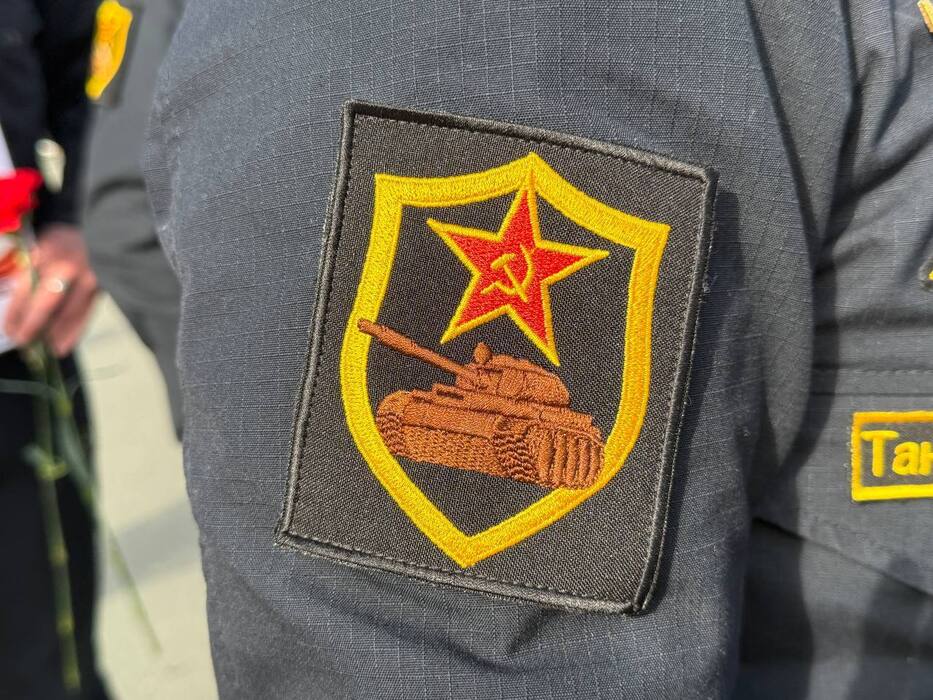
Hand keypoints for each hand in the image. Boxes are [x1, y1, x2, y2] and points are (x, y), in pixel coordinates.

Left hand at [3, 224, 97, 356]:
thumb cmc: (63, 243)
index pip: (27, 289)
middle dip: (32, 326)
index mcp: (48, 254)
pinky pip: (85, 316)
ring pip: (68, 314)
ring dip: (53, 335)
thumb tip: (20, 311)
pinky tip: (63, 346)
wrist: (99, 231)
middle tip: (22, 341)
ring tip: (42, 350)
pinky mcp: (101, 290)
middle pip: (47, 304)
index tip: (9, 329)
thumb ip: (31, 274)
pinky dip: (74, 333)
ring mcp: (89, 280)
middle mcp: (69, 268)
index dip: (16, 312)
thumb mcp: (41, 250)